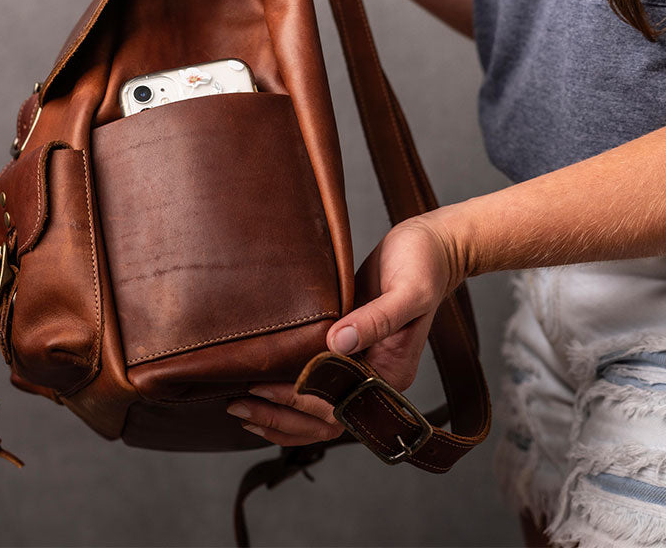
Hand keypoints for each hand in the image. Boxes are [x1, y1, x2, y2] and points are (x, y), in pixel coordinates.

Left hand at [226, 216, 461, 445]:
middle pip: (323, 419)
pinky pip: (315, 378)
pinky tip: (261, 382)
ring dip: (279, 414)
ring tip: (241, 407)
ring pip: (317, 407)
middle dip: (279, 418)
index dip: (298, 402)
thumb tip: (337, 343)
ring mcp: (358, 364)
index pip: (339, 407)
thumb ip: (376, 319)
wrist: (430, 247)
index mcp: (390, 374)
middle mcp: (373, 377)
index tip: (263, 388)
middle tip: (237, 406)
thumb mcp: (407, 292)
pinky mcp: (345, 345)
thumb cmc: (424, 267)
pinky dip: (288, 388)